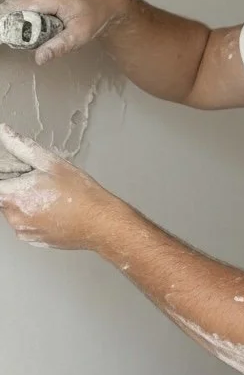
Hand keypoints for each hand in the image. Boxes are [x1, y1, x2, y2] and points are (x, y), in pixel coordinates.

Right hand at [0, 0, 129, 65]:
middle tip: (35, 38)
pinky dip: (27, 12)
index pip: (12, 10)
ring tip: (44, 28)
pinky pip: (22, 0)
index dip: (9, 27)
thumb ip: (58, 46)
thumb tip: (39, 58)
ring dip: (22, 20)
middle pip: (11, 8)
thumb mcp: (79, 35)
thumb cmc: (95, 15)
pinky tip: (42, 20)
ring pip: (15, 5)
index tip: (16, 40)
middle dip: (17, 26)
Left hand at [0, 126, 114, 249]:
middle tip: (39, 180)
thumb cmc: (81, 195)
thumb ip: (22, 147)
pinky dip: (34, 215)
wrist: (101, 224)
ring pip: (14, 210)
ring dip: (25, 200)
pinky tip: (53, 209)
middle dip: (16, 186)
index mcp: (14, 197)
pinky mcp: (35, 240)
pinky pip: (26, 224)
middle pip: (3, 196)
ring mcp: (25, 232)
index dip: (4, 175)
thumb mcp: (52, 163)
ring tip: (50, 195)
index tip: (17, 174)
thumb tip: (5, 133)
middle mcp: (15, 218)